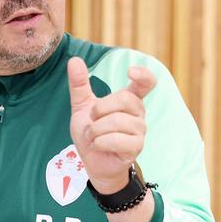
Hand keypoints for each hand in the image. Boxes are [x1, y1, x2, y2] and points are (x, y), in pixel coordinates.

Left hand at [67, 57, 155, 193]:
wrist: (92, 162)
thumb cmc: (91, 133)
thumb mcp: (81, 107)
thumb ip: (79, 84)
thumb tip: (74, 59)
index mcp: (129, 100)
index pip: (146, 83)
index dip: (143, 75)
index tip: (131, 71)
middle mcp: (138, 112)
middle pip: (124, 98)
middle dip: (100, 109)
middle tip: (93, 120)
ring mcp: (140, 130)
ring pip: (117, 121)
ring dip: (96, 130)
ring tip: (94, 136)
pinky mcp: (137, 147)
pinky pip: (116, 139)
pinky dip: (100, 142)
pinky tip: (99, 146)